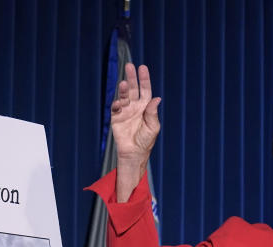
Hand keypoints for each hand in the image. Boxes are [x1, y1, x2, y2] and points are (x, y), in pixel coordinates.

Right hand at [111, 63, 160, 201]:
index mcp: (145, 107)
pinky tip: (119, 103)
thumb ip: (152, 112)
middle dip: (131, 77)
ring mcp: (125, 111)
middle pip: (133, 88)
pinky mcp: (116, 118)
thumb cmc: (146, 141)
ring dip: (123, 89)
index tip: (142, 68)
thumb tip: (157, 98)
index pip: (145, 89)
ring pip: (123, 96)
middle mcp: (135, 106)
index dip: (144, 79)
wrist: (133, 153)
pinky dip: (116, 104)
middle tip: (129, 66)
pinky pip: (115, 108)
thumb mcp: (153, 127)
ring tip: (123, 84)